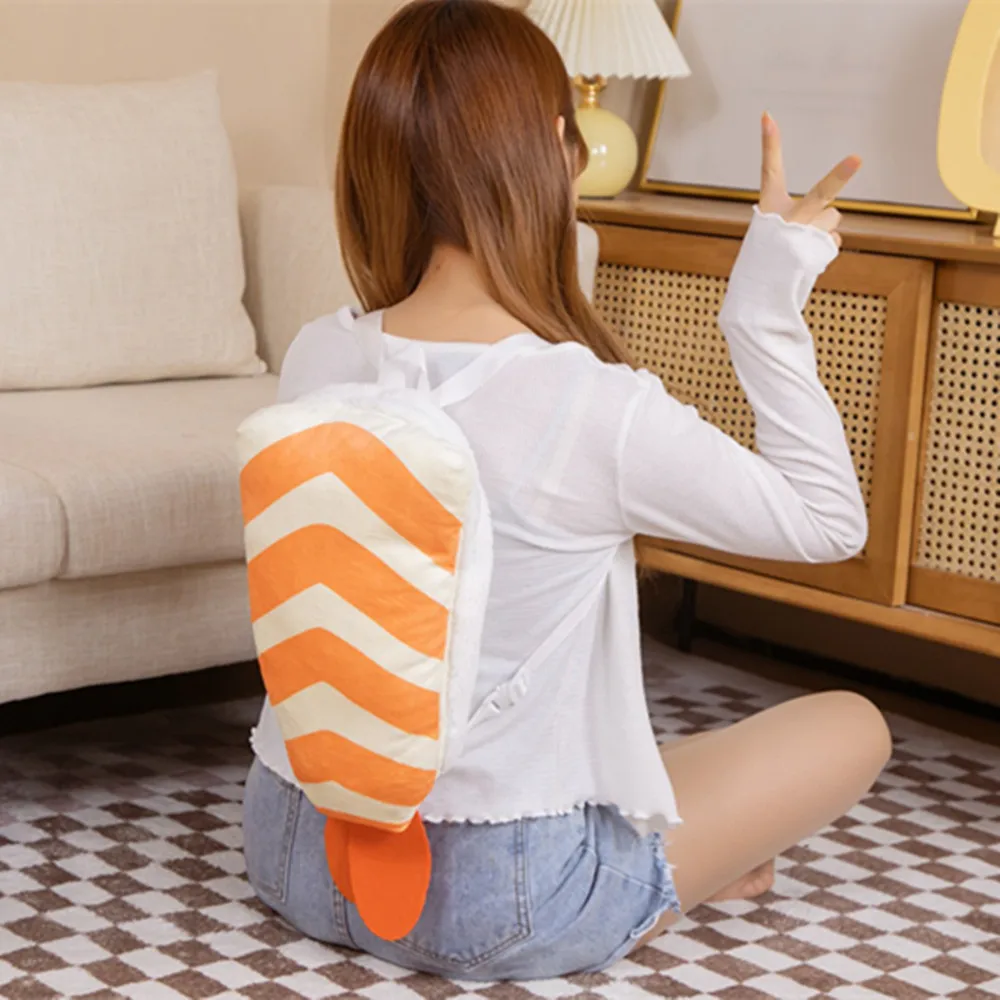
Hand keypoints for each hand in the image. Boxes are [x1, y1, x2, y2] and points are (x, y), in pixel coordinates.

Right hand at [758, 113, 860, 248]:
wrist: (762, 287)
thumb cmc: (770, 252)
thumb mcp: (776, 226)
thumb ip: (809, 214)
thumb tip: (834, 218)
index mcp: (771, 206)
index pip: (769, 169)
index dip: (769, 142)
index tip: (768, 116)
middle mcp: (788, 218)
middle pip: (821, 193)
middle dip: (839, 176)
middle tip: (856, 159)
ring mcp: (803, 235)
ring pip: (833, 217)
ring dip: (824, 229)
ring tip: (804, 244)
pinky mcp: (816, 252)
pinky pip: (834, 240)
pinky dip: (824, 248)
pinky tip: (808, 258)